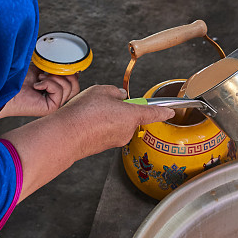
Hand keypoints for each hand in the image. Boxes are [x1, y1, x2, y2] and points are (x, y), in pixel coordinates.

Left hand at [0, 64, 79, 118]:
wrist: (7, 88)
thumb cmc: (19, 80)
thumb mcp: (39, 68)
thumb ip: (52, 66)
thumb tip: (65, 62)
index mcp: (55, 90)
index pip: (74, 83)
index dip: (72, 73)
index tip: (62, 65)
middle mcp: (57, 98)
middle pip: (76, 87)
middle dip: (65, 74)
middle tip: (49, 71)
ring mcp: (55, 104)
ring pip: (70, 88)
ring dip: (55, 78)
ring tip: (40, 78)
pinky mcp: (51, 108)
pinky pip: (59, 92)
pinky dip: (49, 84)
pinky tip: (36, 85)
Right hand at [0, 85, 174, 201]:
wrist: (66, 135)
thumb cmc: (84, 113)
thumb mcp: (101, 91)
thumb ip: (115, 92)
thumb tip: (120, 96)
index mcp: (132, 115)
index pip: (154, 113)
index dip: (164, 111)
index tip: (171, 111)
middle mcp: (128, 130)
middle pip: (132, 117)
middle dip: (122, 109)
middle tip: (105, 102)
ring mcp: (117, 140)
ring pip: (119, 124)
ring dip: (110, 118)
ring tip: (92, 112)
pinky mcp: (106, 147)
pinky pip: (108, 132)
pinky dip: (101, 126)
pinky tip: (88, 121)